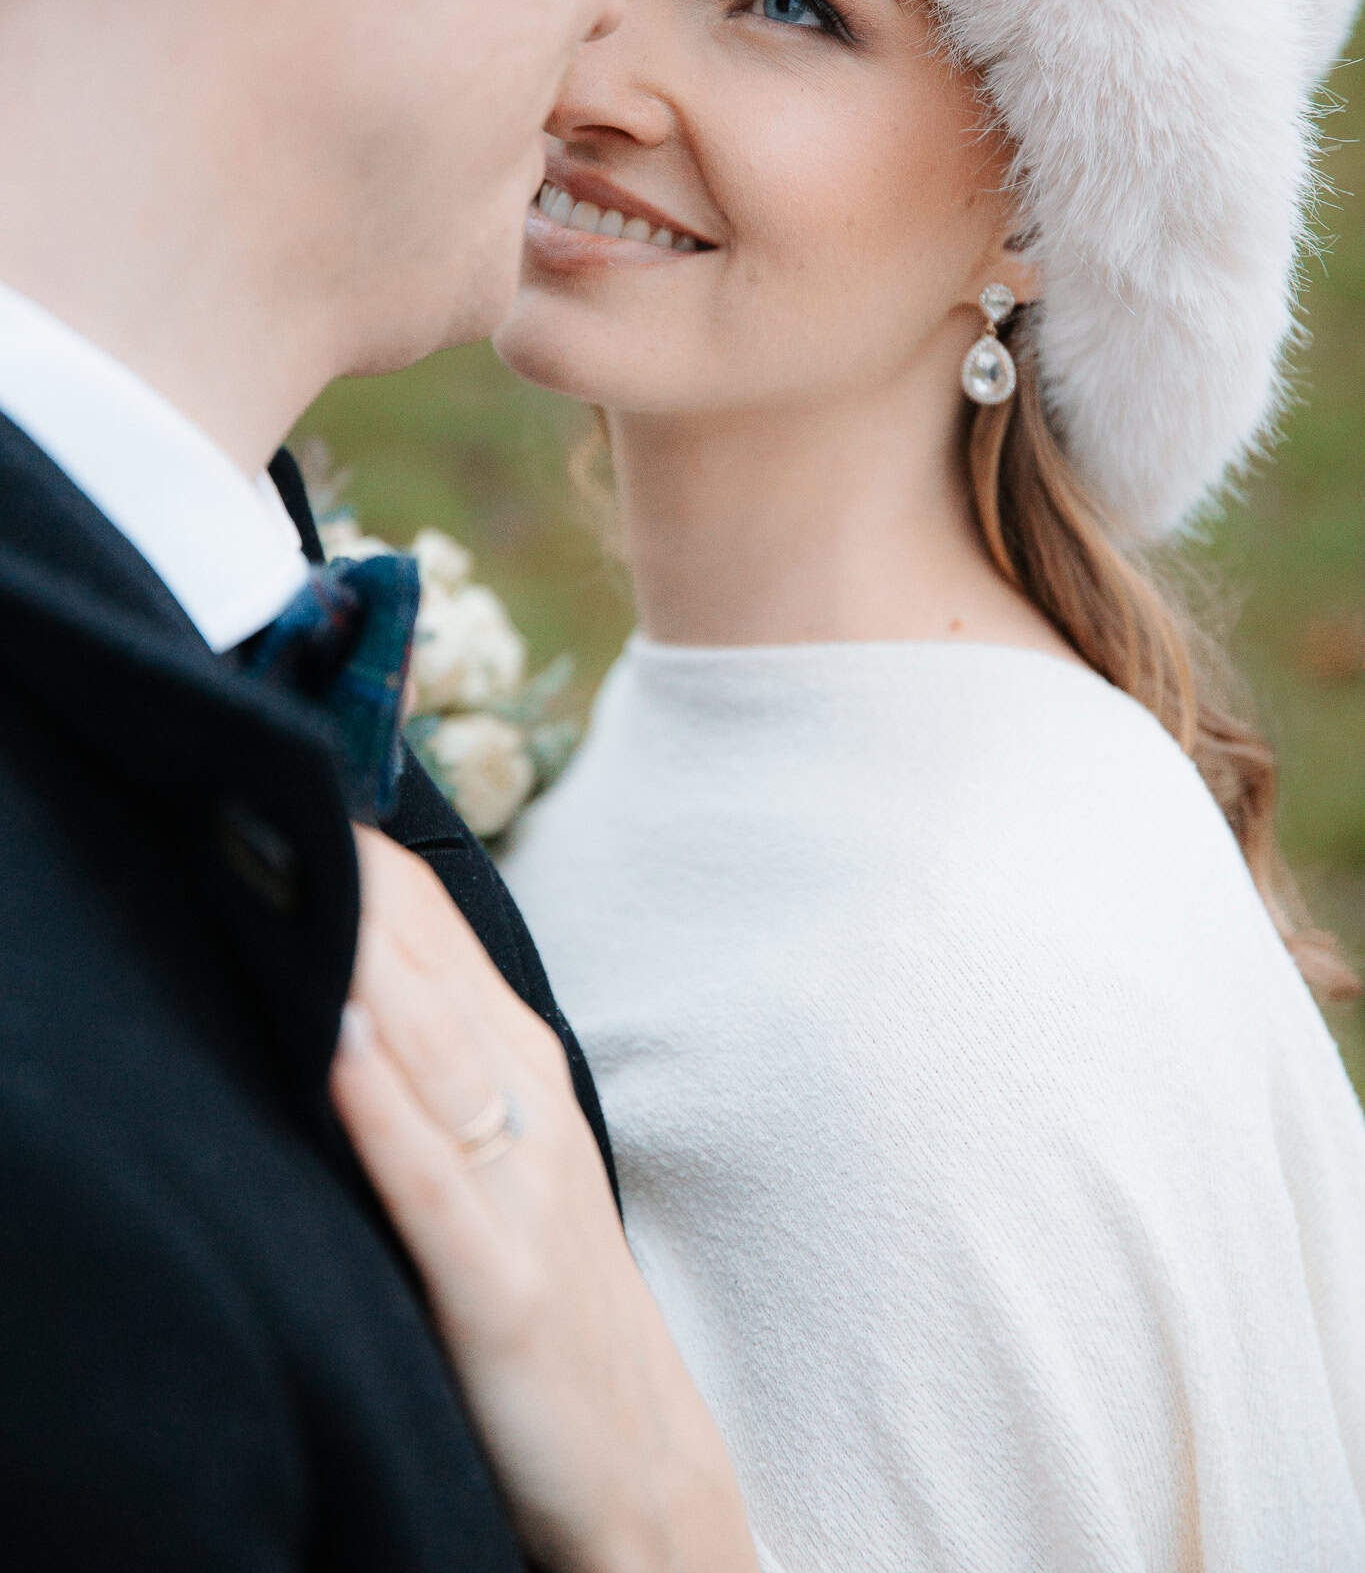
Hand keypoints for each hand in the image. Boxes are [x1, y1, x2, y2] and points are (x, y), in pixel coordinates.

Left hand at [332, 828, 759, 1572]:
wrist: (641, 1465)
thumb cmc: (554, 1296)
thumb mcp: (507, 1156)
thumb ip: (438, 1060)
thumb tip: (346, 965)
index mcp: (520, 1064)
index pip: (429, 923)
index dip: (353, 849)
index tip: (274, 778)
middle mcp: (521, 1103)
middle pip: (420, 958)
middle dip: (338, 874)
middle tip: (250, 782)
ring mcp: (517, 1191)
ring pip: (426, 1041)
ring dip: (353, 950)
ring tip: (283, 866)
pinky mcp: (501, 1286)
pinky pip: (429, 1178)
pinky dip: (379, 1104)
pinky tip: (331, 1036)